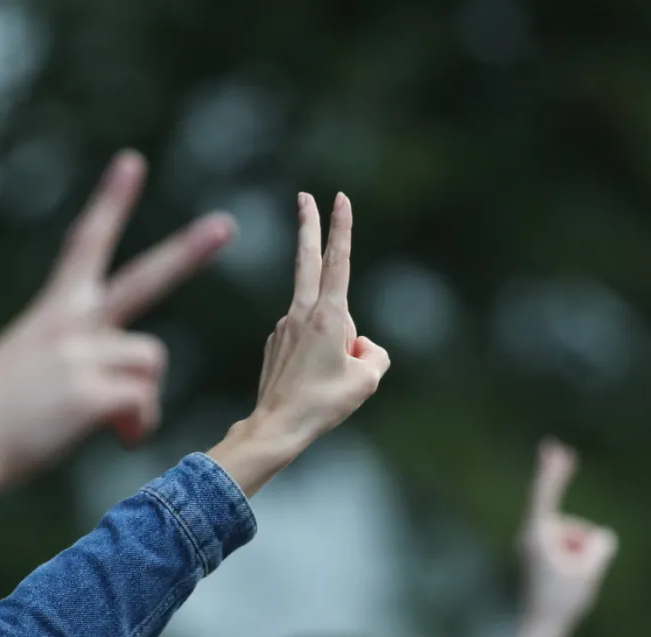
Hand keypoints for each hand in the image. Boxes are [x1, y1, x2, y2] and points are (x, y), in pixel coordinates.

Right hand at [0, 151, 237, 491]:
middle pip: (144, 278)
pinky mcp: (89, 392)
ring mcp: (80, 355)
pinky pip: (144, 403)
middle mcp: (70, 324)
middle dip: (188, 252)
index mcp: (52, 313)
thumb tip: (122, 397)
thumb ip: (75, 365)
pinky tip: (117, 439)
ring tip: (114, 424)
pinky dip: (137, 427)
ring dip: (142, 398)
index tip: (132, 162)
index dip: (111, 201)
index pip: (86, 243)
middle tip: (225, 226)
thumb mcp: (27, 374)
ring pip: (150, 361)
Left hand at [250, 193, 389, 448]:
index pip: (338, 261)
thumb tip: (358, 344)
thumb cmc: (324, 404)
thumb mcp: (368, 379)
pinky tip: (313, 382)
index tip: (340, 198)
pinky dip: (320, 352)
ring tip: (329, 381)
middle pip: (308, 260)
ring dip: (335, 337)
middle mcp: (302, 313)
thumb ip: (375, 353)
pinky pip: (308, 340)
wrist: (277, 426)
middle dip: (309, 225)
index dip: (341, 228)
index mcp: (328, 316)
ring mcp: (284, 327)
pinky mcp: (276, 343)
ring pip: (321, 319)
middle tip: (305, 196)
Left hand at [519, 439, 617, 629]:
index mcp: (538, 535)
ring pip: (572, 540)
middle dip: (584, 548)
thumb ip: (600, 546)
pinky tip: (572, 585)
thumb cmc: (564, 600)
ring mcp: (533, 548)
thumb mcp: (591, 570)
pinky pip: (567, 551)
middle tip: (576, 576)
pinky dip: (577, 563)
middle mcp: (531, 537)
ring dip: (581, 557)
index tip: (554, 448)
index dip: (553, 470)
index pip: (545, 494)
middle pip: (571, 527)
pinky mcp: (538, 559)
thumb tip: (601, 538)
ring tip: (571, 584)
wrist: (542, 628)